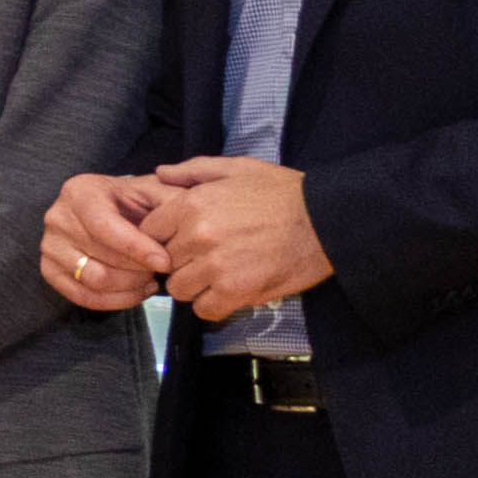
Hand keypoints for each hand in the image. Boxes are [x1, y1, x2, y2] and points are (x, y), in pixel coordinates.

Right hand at [41, 169, 173, 311]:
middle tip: (164, 272)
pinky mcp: (49, 270)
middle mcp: (56, 217)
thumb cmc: (134, 201)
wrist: (109, 209)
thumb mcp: (154, 191)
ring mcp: (49, 246)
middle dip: (139, 270)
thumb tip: (183, 226)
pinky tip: (137, 292)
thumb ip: (171, 202)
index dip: (136, 248)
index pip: (104, 226)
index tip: (165, 262)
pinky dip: (115, 301)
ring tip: (151, 280)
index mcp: (79, 191)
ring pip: (93, 280)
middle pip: (100, 257)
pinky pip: (82, 297)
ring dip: (129, 287)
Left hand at [147, 154, 333, 325]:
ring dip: (194, 285)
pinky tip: (229, 291)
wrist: (327, 219)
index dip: (162, 238)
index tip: (180, 241)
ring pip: (180, 289)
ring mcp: (216, 266)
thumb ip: (193, 170)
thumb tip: (160, 173)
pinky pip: (205, 309)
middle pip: (164, 262)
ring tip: (217, 275)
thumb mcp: (237, 168)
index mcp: (191, 205)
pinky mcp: (237, 291)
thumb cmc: (283, 192)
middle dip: (180, 261)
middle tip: (203, 258)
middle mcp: (197, 236)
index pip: (149, 232)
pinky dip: (214, 304)